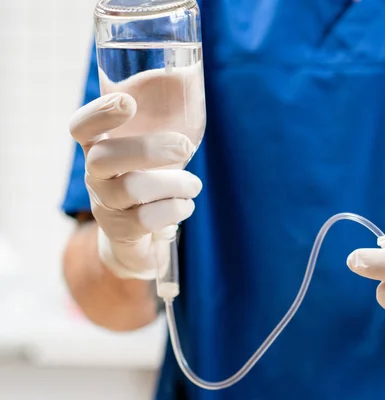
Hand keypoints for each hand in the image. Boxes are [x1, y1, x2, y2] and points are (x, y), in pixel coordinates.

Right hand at [69, 93, 201, 279]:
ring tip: (193, 185)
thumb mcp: (154, 142)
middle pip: (104, 158)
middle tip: (185, 146)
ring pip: (133, 189)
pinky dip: (176, 209)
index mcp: (99, 146)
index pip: (81, 127)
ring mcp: (104, 204)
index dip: (99, 114)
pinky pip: (148, 219)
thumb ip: (160, 111)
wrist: (141, 233)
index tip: (127, 102)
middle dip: (150, 149)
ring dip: (176, 183)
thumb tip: (186, 70)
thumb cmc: (151, 175)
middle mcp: (94, 174)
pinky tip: (184, 205)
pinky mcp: (120, 231)